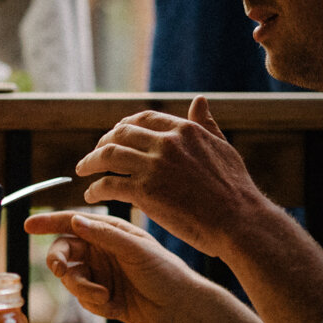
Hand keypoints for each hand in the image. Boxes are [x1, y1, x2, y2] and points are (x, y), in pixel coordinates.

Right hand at [23, 210, 207, 322]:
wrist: (181, 307)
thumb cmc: (164, 270)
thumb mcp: (135, 249)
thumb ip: (104, 235)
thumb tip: (74, 221)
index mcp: (107, 233)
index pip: (71, 223)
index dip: (48, 223)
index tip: (28, 226)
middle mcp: (99, 251)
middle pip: (63, 253)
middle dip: (60, 263)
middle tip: (61, 272)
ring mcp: (99, 274)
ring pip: (70, 279)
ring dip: (82, 289)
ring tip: (103, 296)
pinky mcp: (101, 297)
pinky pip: (81, 300)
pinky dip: (93, 303)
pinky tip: (114, 306)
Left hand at [75, 95, 269, 258]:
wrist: (241, 222)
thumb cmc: (236, 190)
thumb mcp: (223, 148)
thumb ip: (206, 124)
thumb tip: (199, 99)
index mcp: (184, 130)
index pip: (142, 119)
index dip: (123, 126)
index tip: (113, 137)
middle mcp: (166, 143)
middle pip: (120, 134)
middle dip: (101, 142)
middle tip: (92, 155)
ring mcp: (154, 166)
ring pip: (108, 155)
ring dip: (89, 162)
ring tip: (82, 171)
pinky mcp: (145, 191)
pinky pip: (108, 184)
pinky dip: (95, 189)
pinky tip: (91, 196)